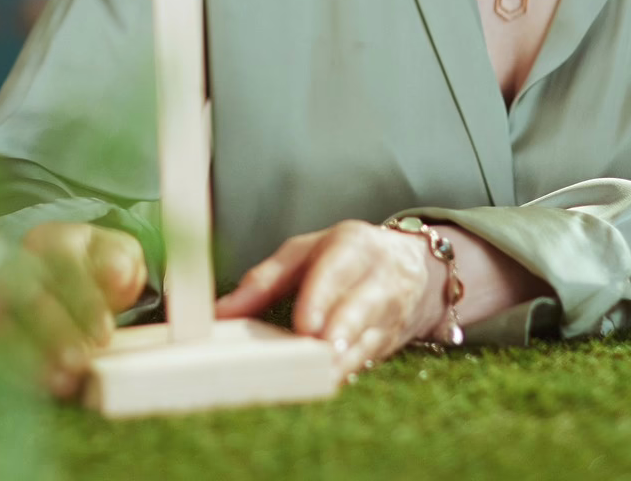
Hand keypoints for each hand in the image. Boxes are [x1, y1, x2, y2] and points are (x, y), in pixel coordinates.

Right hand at [0, 221, 147, 398]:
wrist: (59, 278)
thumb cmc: (93, 268)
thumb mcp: (116, 254)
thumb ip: (122, 261)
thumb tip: (118, 273)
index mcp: (52, 240)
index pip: (65, 267)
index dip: (84, 301)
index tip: (105, 334)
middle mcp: (19, 264)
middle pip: (32, 297)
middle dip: (57, 332)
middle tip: (81, 361)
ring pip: (7, 324)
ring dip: (33, 356)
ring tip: (64, 382)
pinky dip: (18, 370)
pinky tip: (43, 386)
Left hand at [214, 219, 442, 376]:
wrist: (411, 269)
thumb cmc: (343, 258)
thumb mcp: (303, 254)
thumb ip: (264, 280)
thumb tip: (219, 313)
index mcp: (352, 247)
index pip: (337, 270)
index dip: (322, 297)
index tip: (305, 324)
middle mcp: (377, 279)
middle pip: (363, 305)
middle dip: (343, 328)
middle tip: (322, 349)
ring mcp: (389, 314)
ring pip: (370, 338)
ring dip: (347, 358)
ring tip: (325, 375)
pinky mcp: (390, 342)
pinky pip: (370, 359)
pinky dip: (350, 371)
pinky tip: (330, 383)